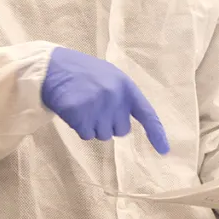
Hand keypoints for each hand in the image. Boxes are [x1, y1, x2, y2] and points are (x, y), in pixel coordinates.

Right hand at [42, 47, 169, 153]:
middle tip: (95, 107)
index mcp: (126, 87)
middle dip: (109, 124)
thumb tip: (125, 124)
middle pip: (121, 130)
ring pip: (103, 135)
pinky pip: (86, 135)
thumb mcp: (110, 78)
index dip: (156, 133)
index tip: (164, 151)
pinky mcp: (81, 115)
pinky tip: (73, 111)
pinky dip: (79, 127)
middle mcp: (116, 98)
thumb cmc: (84, 73)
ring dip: (93, 126)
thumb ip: (122, 97)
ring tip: (83, 106)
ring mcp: (98, 107)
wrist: (54, 67)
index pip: (147, 114)